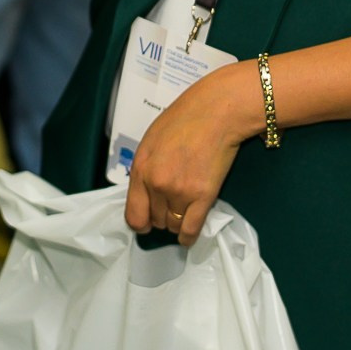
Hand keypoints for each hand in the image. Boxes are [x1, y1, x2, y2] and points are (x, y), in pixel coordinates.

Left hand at [124, 62, 260, 245]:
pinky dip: (189, 237)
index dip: (140, 222)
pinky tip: (188, 237)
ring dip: (176, 223)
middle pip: (155, 220)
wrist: (217, 111)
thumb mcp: (151, 140)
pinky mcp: (203, 196)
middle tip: (171, 207)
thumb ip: (145, 168)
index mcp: (140, 169)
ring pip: (173, 225)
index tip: (146, 222)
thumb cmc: (184, 119)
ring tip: (183, 213)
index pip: (133, 214)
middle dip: (161, 217)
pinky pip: (192, 228)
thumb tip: (146, 191)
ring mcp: (180, 192)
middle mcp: (157, 184)